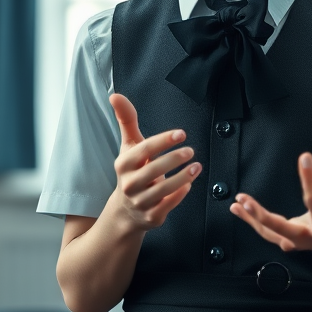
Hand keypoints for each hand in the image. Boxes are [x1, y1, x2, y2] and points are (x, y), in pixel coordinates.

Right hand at [108, 93, 199, 230]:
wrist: (125, 211)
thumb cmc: (132, 171)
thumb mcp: (129, 147)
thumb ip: (126, 121)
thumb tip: (115, 95)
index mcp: (123, 164)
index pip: (143, 150)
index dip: (163, 141)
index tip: (181, 133)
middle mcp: (129, 184)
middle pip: (153, 170)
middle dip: (174, 159)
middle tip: (190, 150)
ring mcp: (140, 202)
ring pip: (163, 190)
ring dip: (182, 177)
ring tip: (196, 166)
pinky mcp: (152, 216)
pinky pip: (168, 205)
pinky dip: (179, 195)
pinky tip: (189, 184)